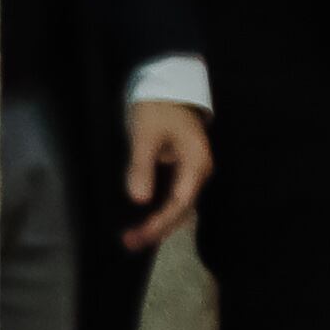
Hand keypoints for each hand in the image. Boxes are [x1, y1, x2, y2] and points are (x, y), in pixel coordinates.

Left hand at [119, 99, 209, 252]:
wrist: (168, 86)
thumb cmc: (158, 108)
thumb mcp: (145, 134)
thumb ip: (142, 166)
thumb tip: (139, 199)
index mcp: (196, 163)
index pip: (179, 202)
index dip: (159, 222)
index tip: (138, 235)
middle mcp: (199, 171)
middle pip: (181, 209)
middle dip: (157, 229)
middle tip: (130, 243)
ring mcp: (192, 172)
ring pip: (179, 206)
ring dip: (159, 223)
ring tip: (134, 238)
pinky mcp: (183, 170)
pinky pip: (174, 197)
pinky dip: (160, 211)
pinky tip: (144, 220)